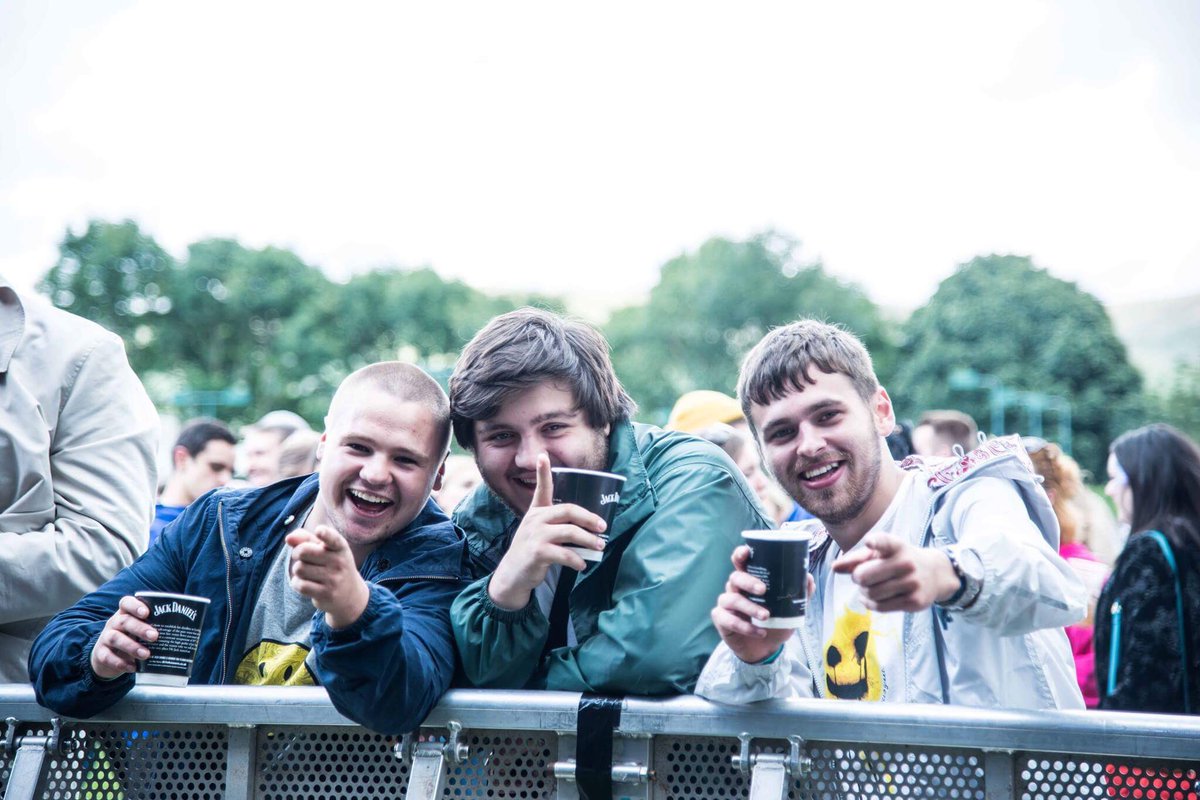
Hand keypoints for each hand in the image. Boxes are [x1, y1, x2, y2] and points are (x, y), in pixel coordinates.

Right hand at [90, 595, 155, 679]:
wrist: (108, 657)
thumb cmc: (133, 639)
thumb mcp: (141, 631)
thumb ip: (157, 630)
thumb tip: (189, 635)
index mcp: (126, 614)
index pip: (126, 603)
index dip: (135, 606)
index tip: (147, 613)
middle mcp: (114, 623)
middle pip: (124, 621)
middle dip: (140, 628)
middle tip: (155, 636)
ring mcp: (106, 638)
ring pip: (115, 638)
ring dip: (132, 646)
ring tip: (146, 654)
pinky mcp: (101, 654)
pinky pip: (107, 657)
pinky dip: (120, 663)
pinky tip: (133, 668)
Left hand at [287, 524, 370, 628]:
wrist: (350, 594)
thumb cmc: (332, 565)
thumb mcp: (325, 549)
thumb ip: (306, 539)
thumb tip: (288, 538)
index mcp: (340, 547)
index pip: (333, 538)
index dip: (325, 534)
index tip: (319, 531)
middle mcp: (339, 562)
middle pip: (303, 551)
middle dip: (296, 553)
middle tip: (301, 557)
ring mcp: (334, 579)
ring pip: (299, 568)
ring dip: (297, 570)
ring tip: (306, 572)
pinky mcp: (326, 594)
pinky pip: (300, 585)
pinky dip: (297, 583)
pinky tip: (304, 583)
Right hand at [488, 453, 606, 610]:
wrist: (513, 575)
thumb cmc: (532, 552)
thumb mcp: (539, 533)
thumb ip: (558, 526)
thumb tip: (589, 529)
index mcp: (536, 512)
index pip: (542, 489)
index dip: (543, 472)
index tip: (543, 455)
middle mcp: (535, 520)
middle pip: (568, 511)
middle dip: (589, 518)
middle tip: (603, 527)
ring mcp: (535, 535)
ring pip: (570, 532)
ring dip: (589, 540)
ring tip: (599, 547)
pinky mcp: (537, 552)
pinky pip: (564, 553)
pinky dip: (577, 560)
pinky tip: (582, 565)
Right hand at [711, 546, 809, 663]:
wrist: (766, 649)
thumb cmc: (775, 623)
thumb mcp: (791, 609)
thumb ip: (799, 594)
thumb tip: (808, 577)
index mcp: (749, 580)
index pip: (740, 562)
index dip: (740, 554)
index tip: (746, 552)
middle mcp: (735, 589)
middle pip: (735, 577)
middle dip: (748, 581)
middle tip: (763, 590)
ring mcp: (726, 604)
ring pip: (731, 599)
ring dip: (750, 607)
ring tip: (766, 616)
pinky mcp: (721, 620)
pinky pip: (729, 619)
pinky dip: (745, 627)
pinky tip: (760, 632)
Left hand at [831, 532, 960, 612]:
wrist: (934, 574)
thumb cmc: (898, 560)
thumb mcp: (881, 553)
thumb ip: (857, 558)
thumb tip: (834, 568)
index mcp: (897, 546)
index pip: (885, 542)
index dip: (876, 543)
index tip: (870, 542)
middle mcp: (906, 563)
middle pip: (864, 576)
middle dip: (857, 578)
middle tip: (861, 577)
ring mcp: (912, 583)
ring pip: (870, 593)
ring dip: (863, 592)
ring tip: (869, 587)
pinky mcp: (914, 602)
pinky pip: (880, 606)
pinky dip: (869, 603)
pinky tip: (870, 598)